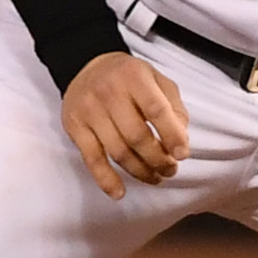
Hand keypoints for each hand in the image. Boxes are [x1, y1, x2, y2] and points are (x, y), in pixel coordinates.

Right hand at [60, 52, 188, 199]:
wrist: (86, 65)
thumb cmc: (128, 77)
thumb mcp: (157, 79)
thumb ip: (173, 107)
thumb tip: (180, 140)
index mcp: (134, 77)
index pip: (156, 110)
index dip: (172, 135)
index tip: (182, 154)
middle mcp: (109, 92)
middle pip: (137, 136)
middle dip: (158, 159)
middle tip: (170, 169)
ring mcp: (89, 110)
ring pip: (118, 151)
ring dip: (140, 171)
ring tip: (155, 177)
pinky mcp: (75, 127)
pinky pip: (92, 159)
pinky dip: (106, 179)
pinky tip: (119, 192)